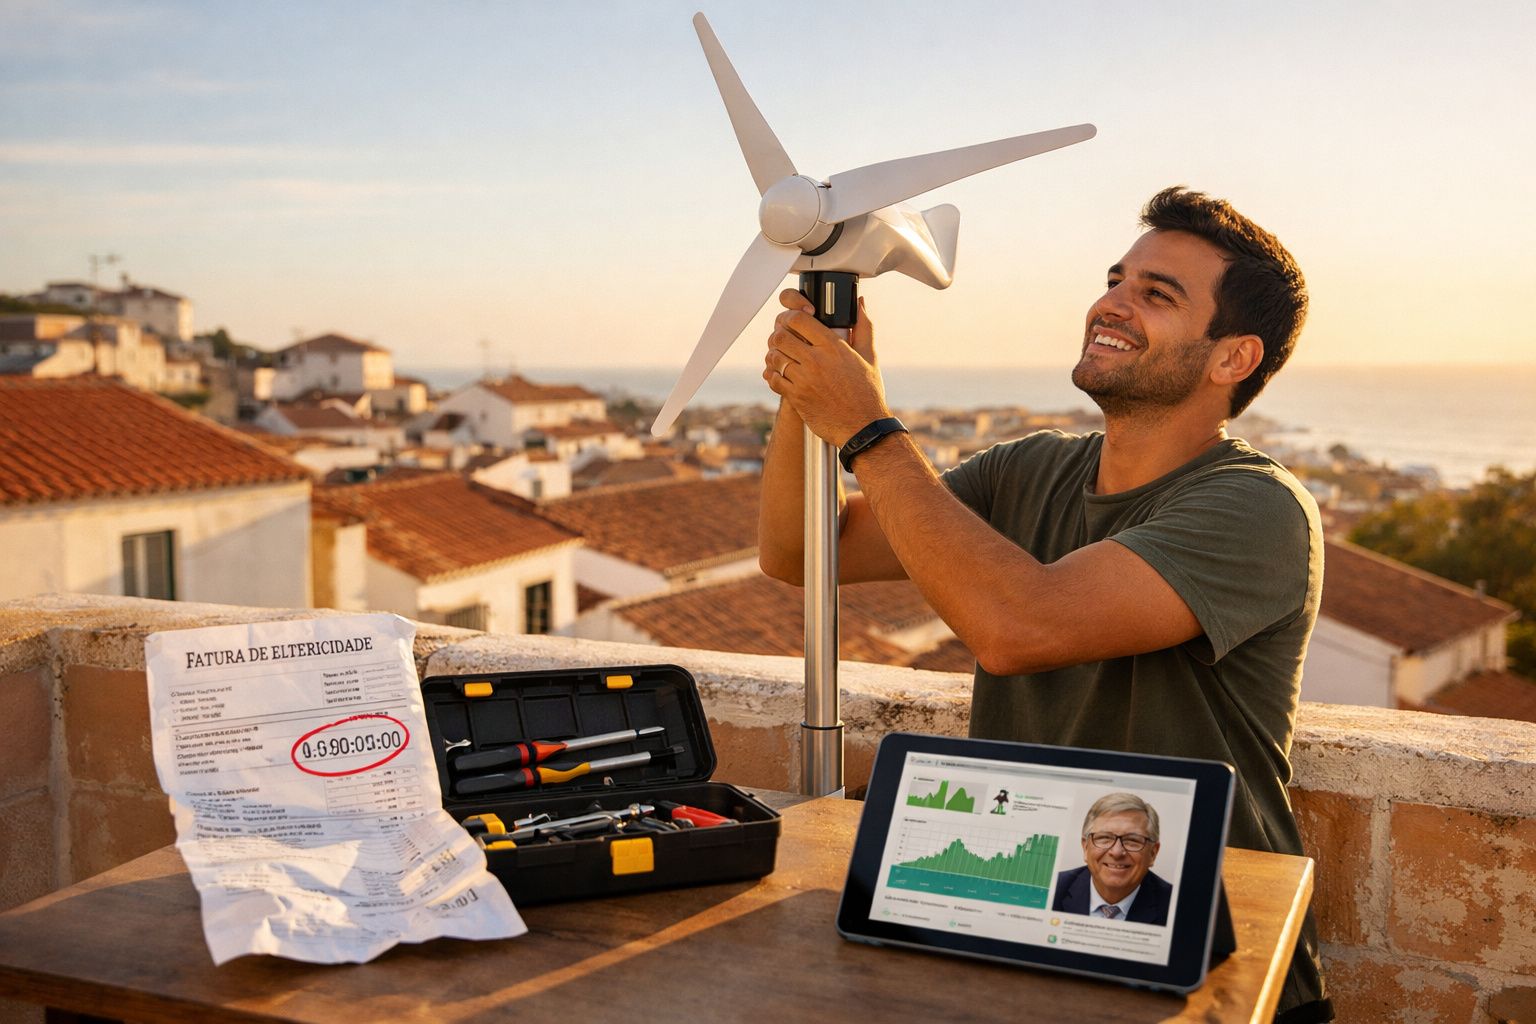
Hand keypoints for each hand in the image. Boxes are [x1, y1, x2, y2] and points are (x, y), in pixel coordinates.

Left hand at [763, 289, 888, 444]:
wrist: (863, 428)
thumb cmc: (868, 393)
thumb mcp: (869, 357)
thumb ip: (863, 326)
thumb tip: (860, 303)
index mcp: (833, 346)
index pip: (798, 319)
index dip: (790, 316)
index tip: (793, 320)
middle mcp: (817, 361)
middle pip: (781, 336)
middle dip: (779, 335)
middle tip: (783, 339)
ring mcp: (804, 380)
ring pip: (774, 358)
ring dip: (774, 356)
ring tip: (782, 357)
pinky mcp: (796, 398)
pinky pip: (773, 380)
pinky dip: (773, 376)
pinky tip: (780, 376)